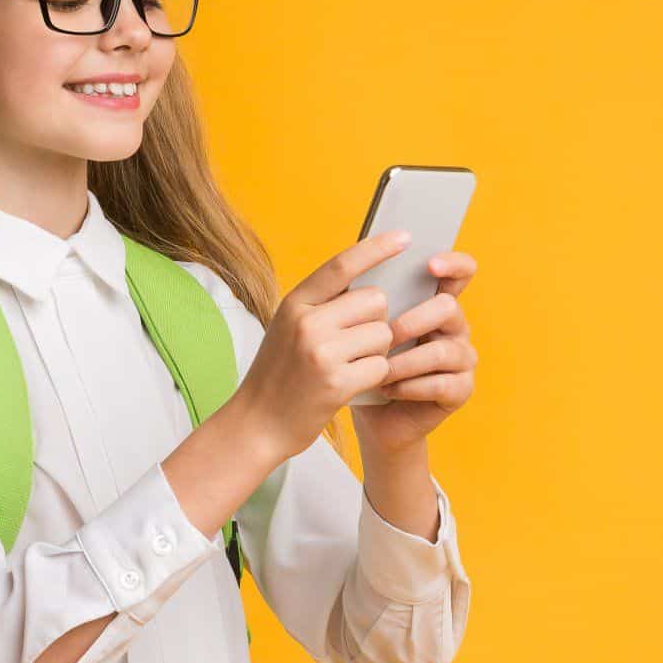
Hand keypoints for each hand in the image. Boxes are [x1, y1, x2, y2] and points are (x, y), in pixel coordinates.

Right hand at [231, 228, 416, 460]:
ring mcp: (321, 352)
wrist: (257, 424)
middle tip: (355, 343)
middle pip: (375, 300)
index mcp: (295, 303)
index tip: (405, 237)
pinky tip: (351, 384)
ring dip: (377, 351)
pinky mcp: (337, 383)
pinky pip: (381, 366)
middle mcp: (307, 322)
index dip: (377, 248)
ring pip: (383, 334)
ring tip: (349, 365)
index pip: (342, 265)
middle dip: (376, 320)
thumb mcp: (288, 328)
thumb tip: (371, 286)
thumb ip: (322, 305)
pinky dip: (374, 376)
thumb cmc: (278, 375)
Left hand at [348, 249, 477, 454]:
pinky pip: (441, 383)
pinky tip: (389, 390)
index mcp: (434, 302)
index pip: (460, 271)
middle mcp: (455, 326)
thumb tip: (359, 269)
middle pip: (448, 307)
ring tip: (379, 371)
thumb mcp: (360, 325)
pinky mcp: (461, 390)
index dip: (453, 263)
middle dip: (413, 321)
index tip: (430, 264)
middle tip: (386, 336)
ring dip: (405, 362)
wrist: (368, 412)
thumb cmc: (363, 361)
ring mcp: (462, 358)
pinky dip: (410, 387)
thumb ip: (366, 296)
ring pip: (442, 350)